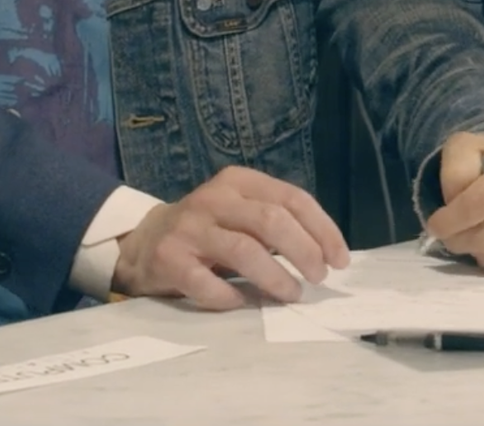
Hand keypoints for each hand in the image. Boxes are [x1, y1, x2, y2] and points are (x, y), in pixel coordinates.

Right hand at [111, 166, 350, 310]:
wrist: (143, 243)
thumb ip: (276, 224)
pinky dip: (230, 297)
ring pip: (244, 251)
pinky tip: (242, 303)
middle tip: (319, 278)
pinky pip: (207, 283)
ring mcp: (189, 228)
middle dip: (304, 252)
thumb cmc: (207, 230)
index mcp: (238, 181)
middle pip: (272, 221)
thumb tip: (327, 256)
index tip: (340, 260)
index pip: (292, 198)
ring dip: (276, 277)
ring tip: (292, 294)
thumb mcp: (240, 213)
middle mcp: (214, 198)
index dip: (322, 230)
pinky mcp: (169, 258)